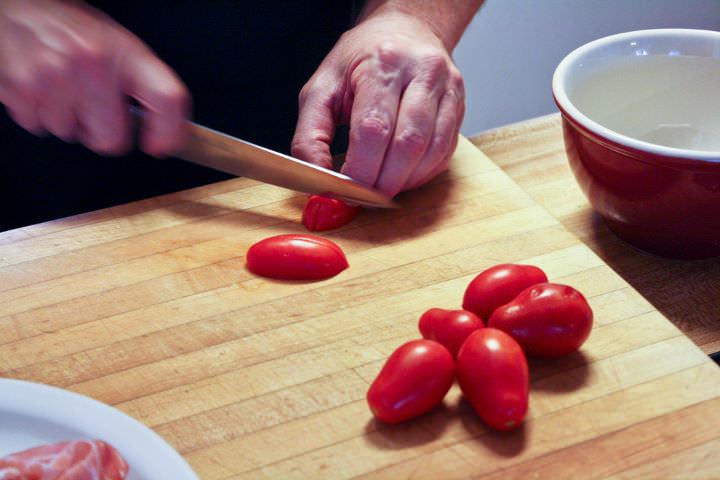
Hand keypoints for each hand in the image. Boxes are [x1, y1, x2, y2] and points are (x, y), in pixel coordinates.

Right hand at [0, 0, 188, 155]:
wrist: (21, 5)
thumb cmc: (74, 30)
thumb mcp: (120, 47)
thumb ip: (144, 87)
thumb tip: (164, 133)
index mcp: (126, 53)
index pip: (166, 99)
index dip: (169, 132)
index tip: (160, 144)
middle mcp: (92, 63)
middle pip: (110, 139)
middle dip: (104, 134)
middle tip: (96, 110)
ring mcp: (54, 77)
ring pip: (70, 135)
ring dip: (67, 119)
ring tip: (62, 87)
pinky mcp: (21, 89)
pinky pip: (38, 126)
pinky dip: (39, 112)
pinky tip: (42, 86)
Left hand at [291, 10, 464, 196]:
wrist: (406, 30)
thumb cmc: (362, 60)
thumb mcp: (322, 87)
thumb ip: (310, 134)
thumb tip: (317, 177)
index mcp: (383, 64)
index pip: (374, 129)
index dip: (359, 170)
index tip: (344, 190)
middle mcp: (422, 73)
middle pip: (407, 145)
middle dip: (382, 183)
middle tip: (362, 198)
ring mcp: (448, 89)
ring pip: (431, 153)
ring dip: (403, 182)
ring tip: (379, 188)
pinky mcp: (460, 106)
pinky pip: (444, 153)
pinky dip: (420, 175)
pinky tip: (401, 175)